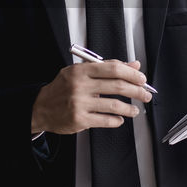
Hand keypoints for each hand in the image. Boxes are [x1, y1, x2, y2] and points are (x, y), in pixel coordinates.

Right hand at [31, 60, 152, 133]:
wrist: (40, 107)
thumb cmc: (63, 88)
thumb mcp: (81, 72)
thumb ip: (107, 67)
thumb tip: (133, 65)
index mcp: (81, 70)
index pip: (113, 68)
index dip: (131, 74)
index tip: (141, 79)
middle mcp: (80, 86)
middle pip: (117, 86)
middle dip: (137, 91)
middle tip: (145, 95)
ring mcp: (80, 104)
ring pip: (114, 106)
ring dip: (130, 109)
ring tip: (135, 110)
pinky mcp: (79, 120)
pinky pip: (105, 121)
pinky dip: (117, 120)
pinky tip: (120, 119)